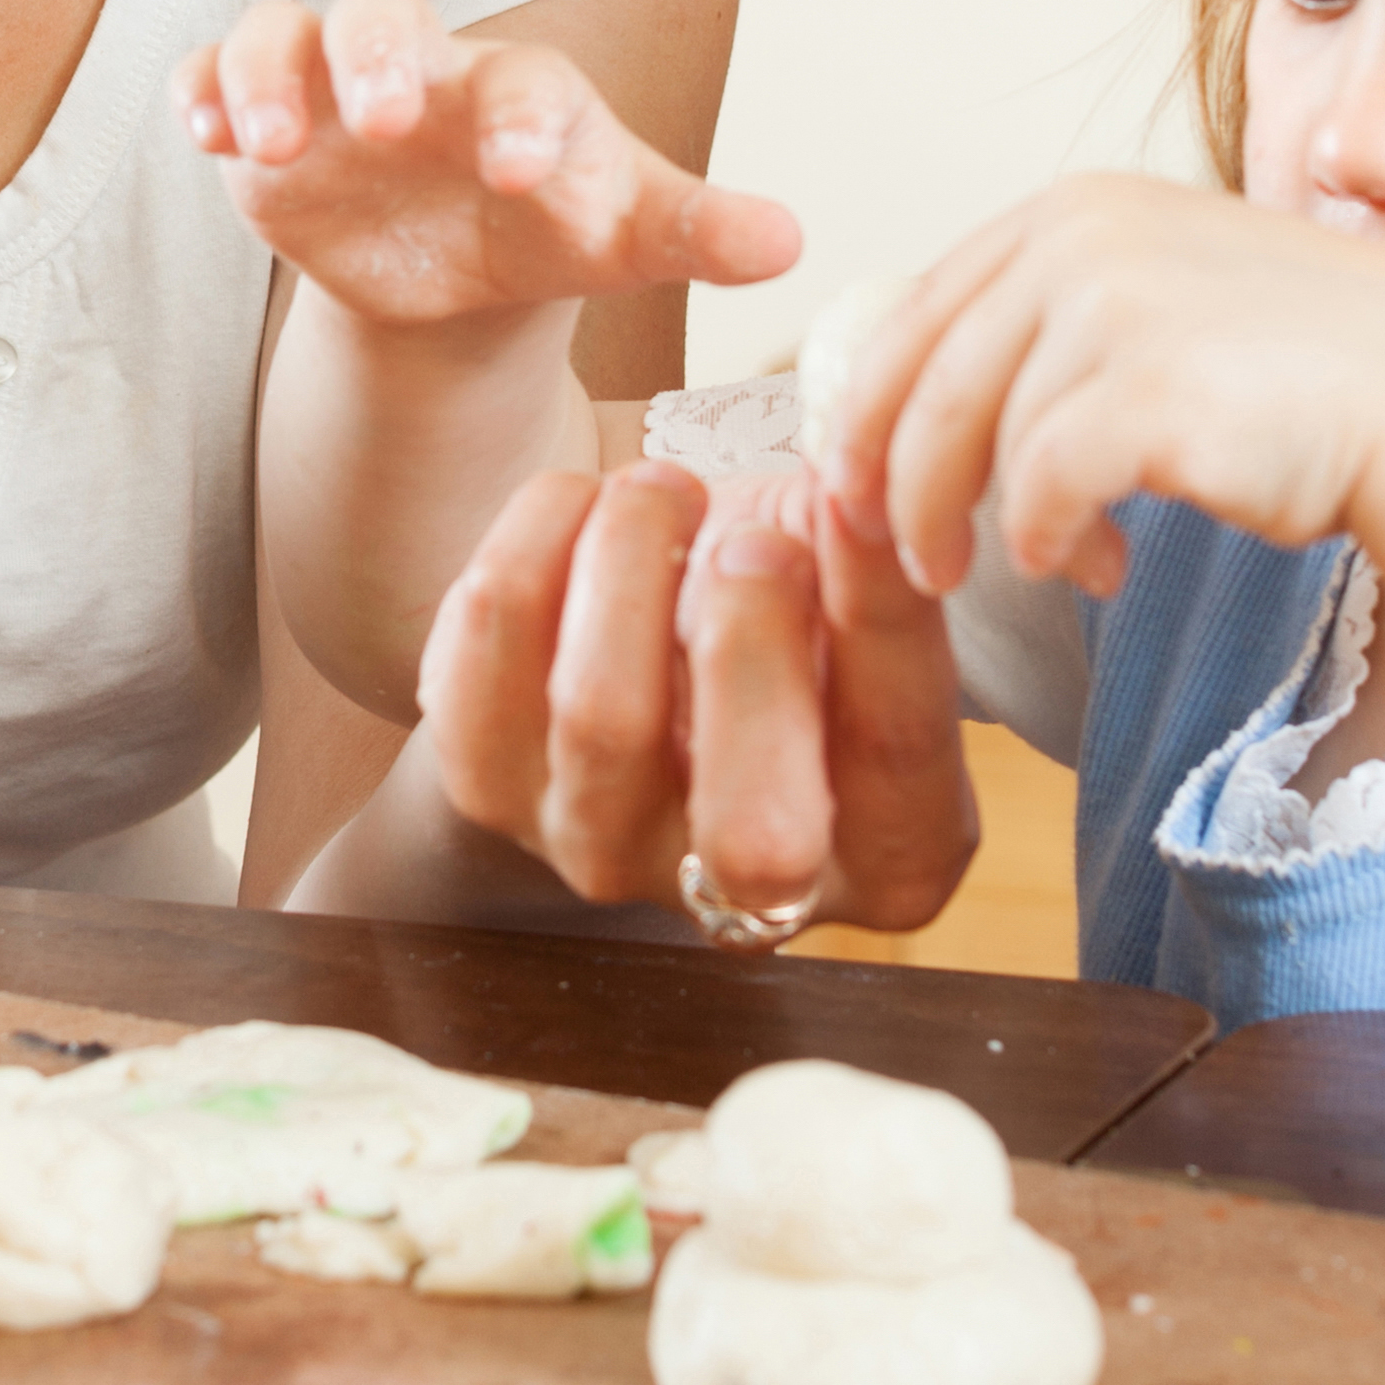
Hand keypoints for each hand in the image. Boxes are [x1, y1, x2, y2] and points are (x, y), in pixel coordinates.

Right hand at [187, 0, 797, 339]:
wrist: (463, 265)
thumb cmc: (554, 226)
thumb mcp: (624, 237)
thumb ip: (696, 231)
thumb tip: (790, 242)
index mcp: (521, 89)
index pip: (522, 77)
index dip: (520, 115)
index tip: (520, 172)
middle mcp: (423, 68)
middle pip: (386, 12)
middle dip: (380, 56)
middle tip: (387, 118)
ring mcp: (332, 89)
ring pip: (284, 33)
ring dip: (268, 75)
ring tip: (272, 142)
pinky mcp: (263, 125)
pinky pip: (213, 77)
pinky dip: (202, 94)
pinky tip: (204, 142)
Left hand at [410, 461, 980, 935]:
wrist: (659, 647)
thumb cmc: (795, 612)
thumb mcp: (863, 591)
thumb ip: (873, 562)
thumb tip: (854, 487)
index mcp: (891, 855)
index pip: (895, 748)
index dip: (877, 607)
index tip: (850, 490)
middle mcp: (748, 897)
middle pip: (753, 824)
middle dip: (750, 640)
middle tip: (748, 536)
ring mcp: (604, 853)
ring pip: (602, 718)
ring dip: (633, 559)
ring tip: (663, 487)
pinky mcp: (492, 790)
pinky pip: (488, 656)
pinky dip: (534, 545)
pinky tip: (582, 507)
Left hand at [815, 174, 1384, 598]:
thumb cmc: (1303, 376)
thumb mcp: (1164, 300)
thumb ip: (1057, 320)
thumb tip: (933, 398)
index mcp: (1074, 208)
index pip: (918, 312)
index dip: (871, 411)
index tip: (858, 492)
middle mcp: (1082, 236)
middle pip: (925, 383)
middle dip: (899, 488)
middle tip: (917, 566)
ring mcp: (1115, 304)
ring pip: (978, 445)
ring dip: (994, 529)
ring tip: (1061, 569)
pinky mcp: (1147, 388)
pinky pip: (1040, 490)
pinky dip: (1050, 544)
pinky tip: (1097, 571)